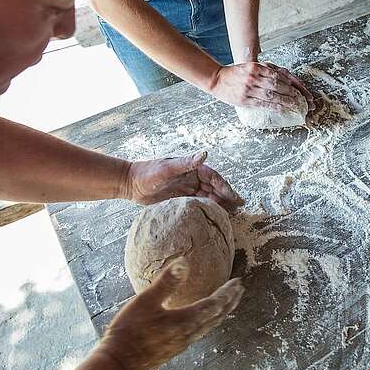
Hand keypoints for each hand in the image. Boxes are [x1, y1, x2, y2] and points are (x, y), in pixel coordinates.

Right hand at [96, 261, 244, 369]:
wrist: (118, 363)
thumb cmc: (129, 332)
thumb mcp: (145, 302)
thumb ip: (166, 282)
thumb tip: (183, 262)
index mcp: (186, 321)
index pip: (215, 304)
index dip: (228, 292)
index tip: (237, 281)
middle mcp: (189, 333)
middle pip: (218, 316)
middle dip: (230, 301)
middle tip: (239, 289)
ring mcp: (183, 342)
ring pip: (211, 325)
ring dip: (222, 311)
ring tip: (228, 302)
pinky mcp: (176, 347)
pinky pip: (201, 331)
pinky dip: (210, 320)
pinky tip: (203, 319)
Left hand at [122, 151, 243, 209]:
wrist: (130, 184)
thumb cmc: (147, 173)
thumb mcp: (167, 168)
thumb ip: (186, 162)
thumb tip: (205, 153)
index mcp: (192, 168)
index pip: (213, 178)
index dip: (225, 187)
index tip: (234, 197)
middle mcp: (191, 178)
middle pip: (213, 188)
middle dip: (226, 197)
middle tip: (239, 207)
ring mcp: (186, 189)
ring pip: (207, 197)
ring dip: (219, 204)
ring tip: (230, 214)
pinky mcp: (180, 199)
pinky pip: (197, 204)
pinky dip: (207, 209)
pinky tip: (213, 217)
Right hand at [209, 62, 314, 111]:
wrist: (217, 80)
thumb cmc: (235, 73)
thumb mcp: (250, 66)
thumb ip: (265, 70)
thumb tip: (283, 77)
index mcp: (256, 67)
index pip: (277, 75)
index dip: (289, 82)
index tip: (298, 88)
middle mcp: (253, 77)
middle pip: (276, 85)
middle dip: (290, 92)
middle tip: (300, 97)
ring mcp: (249, 89)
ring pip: (271, 95)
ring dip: (285, 101)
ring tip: (294, 104)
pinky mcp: (245, 100)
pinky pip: (262, 104)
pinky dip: (274, 106)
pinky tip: (281, 109)